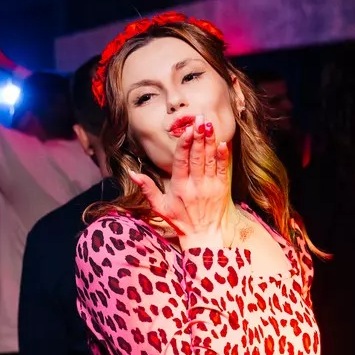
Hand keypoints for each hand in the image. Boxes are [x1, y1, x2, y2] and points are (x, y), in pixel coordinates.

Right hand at [129, 116, 230, 247]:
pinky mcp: (221, 189)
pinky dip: (222, 156)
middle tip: (199, 119)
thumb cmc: (179, 220)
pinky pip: (222, 169)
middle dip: (198, 137)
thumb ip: (147, 189)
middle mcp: (195, 186)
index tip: (187, 130)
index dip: (184, 145)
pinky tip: (222, 143)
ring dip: (210, 141)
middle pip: (197, 157)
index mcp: (179, 187)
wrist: (202, 235)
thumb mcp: (159, 206)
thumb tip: (132, 173)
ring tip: (209, 124)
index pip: (182, 162)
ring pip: (210, 160)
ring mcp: (210, 187)